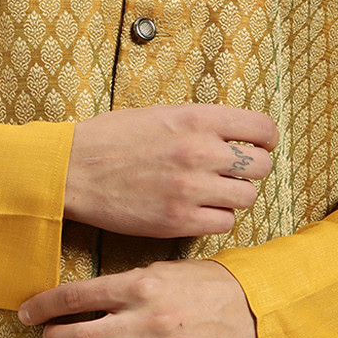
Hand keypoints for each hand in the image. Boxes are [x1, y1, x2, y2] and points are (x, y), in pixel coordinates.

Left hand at [18, 259, 257, 337]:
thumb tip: (73, 303)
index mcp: (140, 285)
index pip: (75, 297)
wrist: (246, 305)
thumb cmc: (196, 283)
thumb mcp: (156, 271)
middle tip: (51, 336)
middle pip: (81, 337)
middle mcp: (148, 319)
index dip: (43, 306)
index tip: (27, 313)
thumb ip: (118, 287)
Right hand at [63, 104, 277, 239]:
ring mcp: (191, 188)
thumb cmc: (111, 139)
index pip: (262, 129)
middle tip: (230, 173)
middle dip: (249, 170)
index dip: (264, 140)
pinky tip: (196, 210)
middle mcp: (201, 152)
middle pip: (260, 166)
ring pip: (246, 198)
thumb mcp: (161, 114)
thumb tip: (233, 135)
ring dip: (233, 197)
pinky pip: (224, 223)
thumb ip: (200, 124)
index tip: (257, 146)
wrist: (73, 170)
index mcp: (198, 118)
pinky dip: (215, 218)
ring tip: (209, 193)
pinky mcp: (179, 220)